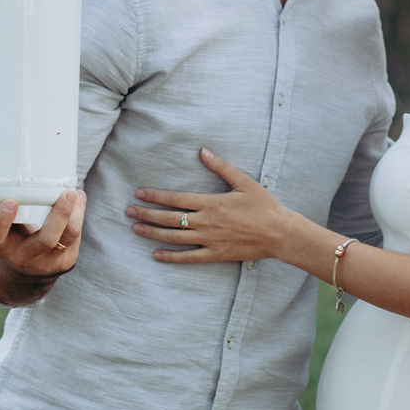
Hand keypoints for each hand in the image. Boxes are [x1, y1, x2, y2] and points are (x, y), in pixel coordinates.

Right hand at [0, 190, 85, 298]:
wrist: (20, 271)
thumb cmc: (0, 237)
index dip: (1, 221)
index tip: (10, 201)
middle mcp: (22, 257)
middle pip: (42, 241)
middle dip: (55, 218)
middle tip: (63, 193)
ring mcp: (46, 261)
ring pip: (64, 239)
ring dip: (73, 215)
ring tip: (74, 193)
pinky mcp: (64, 261)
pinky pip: (74, 239)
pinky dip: (78, 216)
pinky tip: (79, 198)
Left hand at [130, 149, 296, 263]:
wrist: (280, 233)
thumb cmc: (265, 206)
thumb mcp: (244, 182)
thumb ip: (221, 167)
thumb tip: (203, 151)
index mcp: (211, 203)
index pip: (176, 198)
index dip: (155, 196)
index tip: (139, 193)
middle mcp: (206, 222)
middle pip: (170, 218)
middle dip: (147, 214)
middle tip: (128, 211)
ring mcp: (210, 240)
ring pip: (175, 237)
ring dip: (153, 233)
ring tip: (136, 229)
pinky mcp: (216, 254)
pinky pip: (189, 257)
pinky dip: (171, 257)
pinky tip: (156, 255)